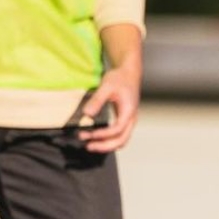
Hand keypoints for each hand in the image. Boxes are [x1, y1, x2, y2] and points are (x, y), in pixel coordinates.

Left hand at [79, 24, 142, 153]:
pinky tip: (97, 138)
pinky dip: (109, 140)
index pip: (117, 129)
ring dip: (107, 145)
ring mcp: (129, 120)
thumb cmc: (120, 78)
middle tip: (88, 146)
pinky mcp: (125, 119)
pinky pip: (120, 136)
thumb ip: (97, 100)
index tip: (88, 134)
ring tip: (90, 145)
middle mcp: (131, 118)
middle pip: (122, 140)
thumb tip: (87, 114)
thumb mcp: (107, 86)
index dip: (103, 134)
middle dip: (104, 146)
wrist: (129, 73)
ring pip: (122, 140)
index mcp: (129, 110)